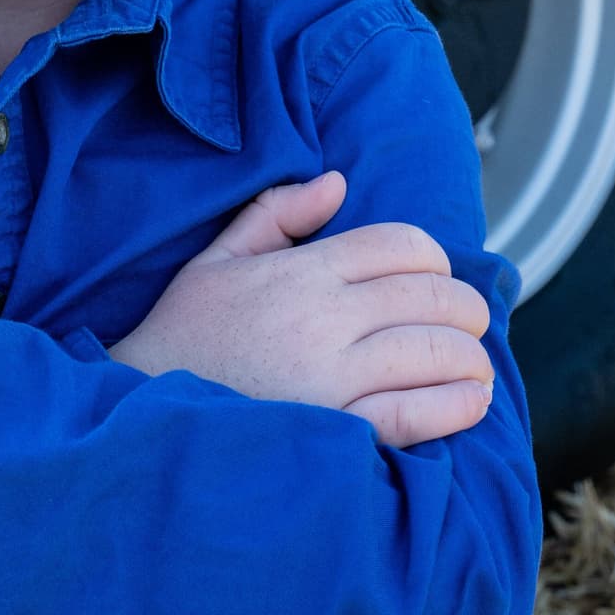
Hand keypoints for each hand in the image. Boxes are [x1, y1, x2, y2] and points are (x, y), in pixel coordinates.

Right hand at [111, 172, 494, 448]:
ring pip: (434, 350)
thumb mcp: (215, 261)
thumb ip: (275, 214)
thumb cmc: (181, 340)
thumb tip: (336, 182)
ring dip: (470, 357)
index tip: (438, 280)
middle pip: (431, 295)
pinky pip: (415, 412)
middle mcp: (323, 317)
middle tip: (470, 324)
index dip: (436, 259)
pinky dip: (456, 406)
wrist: (139, 417)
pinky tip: (470, 402)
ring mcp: (330, 376)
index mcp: (301, 271)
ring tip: (474, 367)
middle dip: (467, 308)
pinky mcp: (335, 432)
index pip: (402, 244)